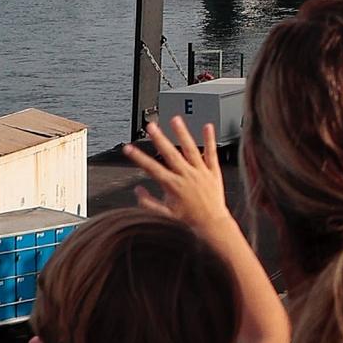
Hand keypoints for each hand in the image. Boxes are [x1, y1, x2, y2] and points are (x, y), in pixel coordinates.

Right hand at [125, 117, 235, 242]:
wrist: (212, 223)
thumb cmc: (190, 219)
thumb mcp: (165, 214)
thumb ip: (149, 202)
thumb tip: (137, 191)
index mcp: (173, 185)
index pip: (152, 168)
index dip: (138, 158)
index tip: (128, 148)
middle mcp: (186, 176)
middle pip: (170, 154)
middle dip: (159, 139)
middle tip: (151, 126)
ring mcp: (200, 172)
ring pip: (189, 149)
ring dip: (182, 133)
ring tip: (175, 120)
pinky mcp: (213, 171)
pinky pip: (211, 153)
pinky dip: (210, 139)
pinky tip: (208, 126)